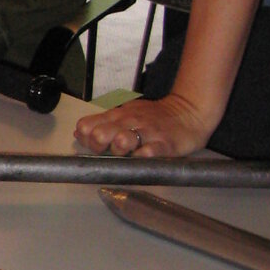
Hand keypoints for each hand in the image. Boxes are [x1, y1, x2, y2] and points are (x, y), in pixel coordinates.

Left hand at [72, 91, 215, 159]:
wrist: (190, 112)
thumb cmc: (155, 117)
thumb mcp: (126, 114)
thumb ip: (102, 123)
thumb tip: (79, 132)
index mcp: (118, 116)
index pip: (88, 126)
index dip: (85, 139)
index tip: (93, 145)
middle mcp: (129, 122)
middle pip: (100, 134)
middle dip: (98, 146)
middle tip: (108, 151)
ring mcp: (147, 133)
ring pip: (122, 140)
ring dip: (119, 149)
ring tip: (126, 153)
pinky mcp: (164, 144)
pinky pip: (150, 151)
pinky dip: (143, 156)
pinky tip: (142, 157)